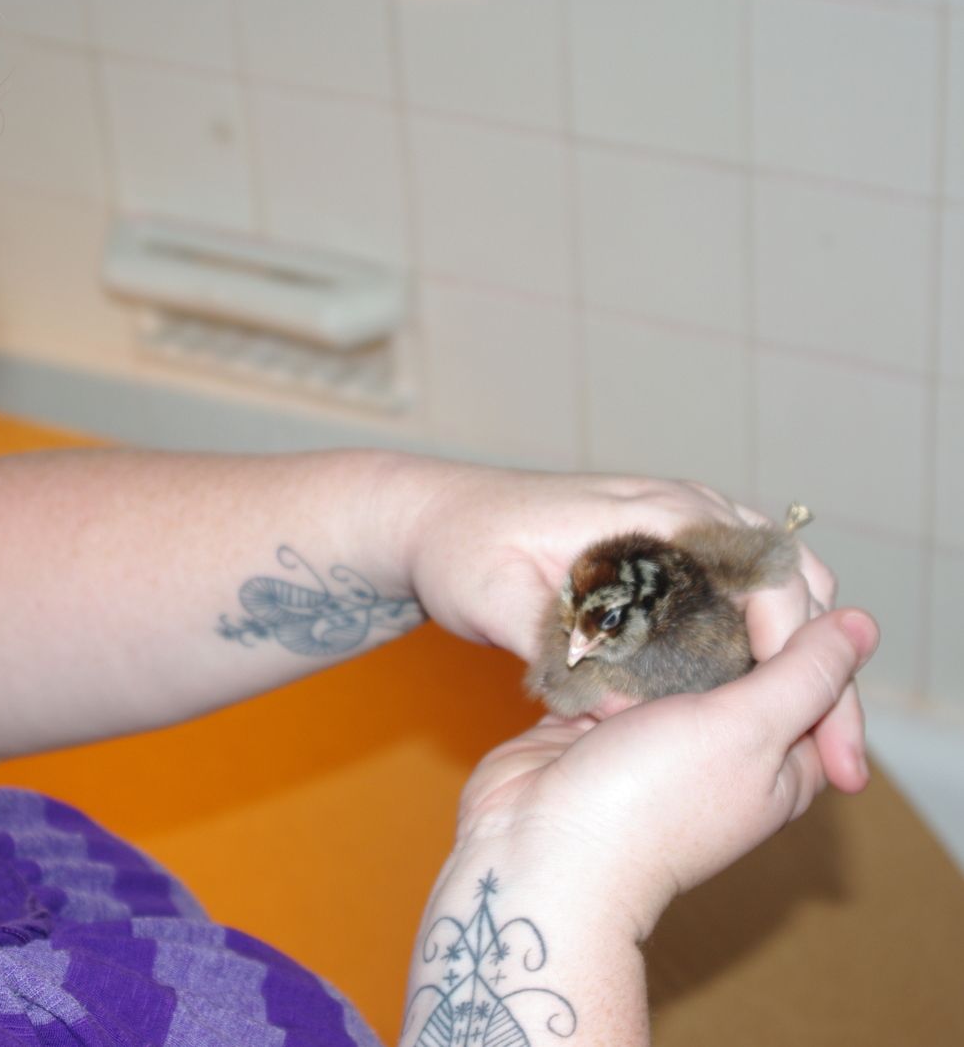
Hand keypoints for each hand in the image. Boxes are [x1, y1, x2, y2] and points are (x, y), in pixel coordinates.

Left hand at [397, 464, 861, 788]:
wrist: (432, 518)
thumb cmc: (458, 552)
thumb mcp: (495, 602)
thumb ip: (557, 652)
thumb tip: (627, 716)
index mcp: (651, 515)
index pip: (758, 569)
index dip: (787, 639)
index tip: (785, 705)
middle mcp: (680, 510)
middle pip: (789, 578)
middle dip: (816, 659)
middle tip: (825, 748)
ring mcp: (680, 525)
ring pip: (773, 584)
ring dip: (792, 650)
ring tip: (800, 734)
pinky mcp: (667, 549)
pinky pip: (739, 590)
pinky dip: (759, 638)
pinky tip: (747, 701)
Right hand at [449, 608, 877, 939]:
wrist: (537, 848)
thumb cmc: (651, 801)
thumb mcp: (748, 730)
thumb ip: (805, 674)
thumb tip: (862, 625)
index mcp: (778, 766)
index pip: (817, 685)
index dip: (804, 627)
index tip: (774, 576)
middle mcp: (722, 753)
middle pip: (742, 665)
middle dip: (726, 616)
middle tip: (711, 559)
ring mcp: (655, 740)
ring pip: (673, 663)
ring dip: (663, 625)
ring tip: (658, 566)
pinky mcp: (596, 727)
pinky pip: (614, 671)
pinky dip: (611, 644)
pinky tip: (609, 602)